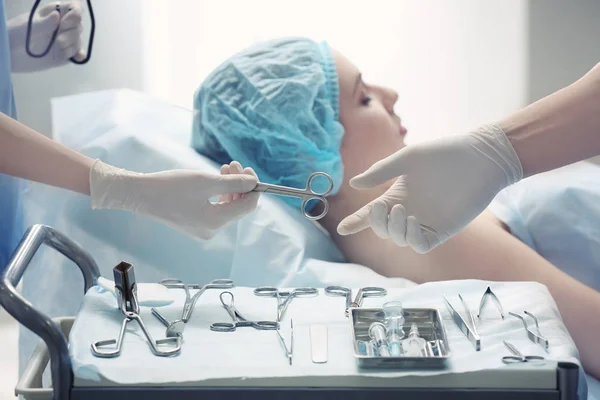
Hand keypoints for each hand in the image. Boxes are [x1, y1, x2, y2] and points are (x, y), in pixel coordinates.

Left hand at [8, 1, 83, 72]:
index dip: (75, 13)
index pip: (73, 8)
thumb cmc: (17, 33)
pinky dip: (80, 55)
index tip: (66, 22)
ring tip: (58, 47)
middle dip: (71, 33)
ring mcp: (65, 40)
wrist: (11, 52)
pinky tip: (77, 57)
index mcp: (55, 13)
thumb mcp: (28, 26)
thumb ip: (44, 23)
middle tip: (58, 40)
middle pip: (78, 26)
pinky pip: (78, 53)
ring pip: (78, 40)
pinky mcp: (65, 54)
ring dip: (71, 45)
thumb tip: (57, 15)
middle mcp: (63, 25)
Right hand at [89, 160, 259, 239]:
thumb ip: (233, 183)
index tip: (250, 171)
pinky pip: (216, 209)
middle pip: (238, 207)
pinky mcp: (195, 223)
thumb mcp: (206, 181)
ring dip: (230, 187)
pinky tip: (217, 179)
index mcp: (216, 222)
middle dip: (240, 185)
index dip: (253, 188)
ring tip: (225, 168)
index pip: (247, 207)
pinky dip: (219, 194)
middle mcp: (211, 230)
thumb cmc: (171, 187)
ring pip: (227, 207)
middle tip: (234, 164)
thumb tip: (254, 183)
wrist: (140, 194)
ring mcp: (203, 229)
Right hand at [337, 124, 522, 252]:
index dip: (357, 222)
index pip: (372, 214)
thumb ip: (381, 171)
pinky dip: (410, 238)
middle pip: (382, 228)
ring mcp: (425, 222)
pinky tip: (413, 221)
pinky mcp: (442, 230)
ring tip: (402, 211)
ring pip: (399, 238)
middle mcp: (408, 211)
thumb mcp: (408, 158)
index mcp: (397, 195)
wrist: (479, 158)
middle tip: (382, 206)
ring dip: (394, 229)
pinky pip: (420, 244)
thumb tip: (353, 184)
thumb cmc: (443, 154)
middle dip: (377, 222)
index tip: (343, 228)